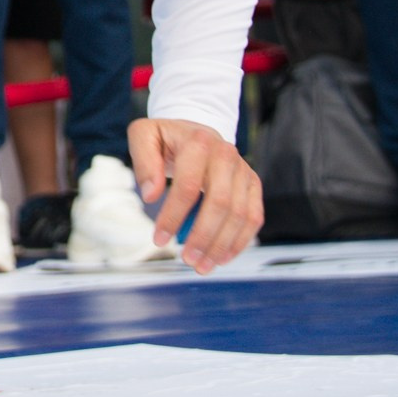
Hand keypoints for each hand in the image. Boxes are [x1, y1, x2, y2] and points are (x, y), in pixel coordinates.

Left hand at [127, 119, 263, 274]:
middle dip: (203, 236)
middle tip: (186, 260)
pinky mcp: (253, 183)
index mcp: (198, 142)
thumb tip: (151, 195)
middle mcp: (226, 155)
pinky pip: (253, 216)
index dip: (173, 216)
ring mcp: (243, 169)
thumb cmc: (166, 138)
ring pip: (240, 214)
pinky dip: (240, 240)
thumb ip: (143, 162)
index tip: (158, 239)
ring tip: (202, 266)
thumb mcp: (143, 136)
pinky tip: (223, 258)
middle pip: (220, 203)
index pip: (188, 186)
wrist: (196, 130)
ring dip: (222, 245)